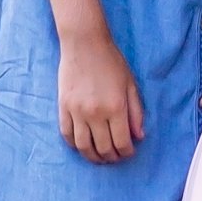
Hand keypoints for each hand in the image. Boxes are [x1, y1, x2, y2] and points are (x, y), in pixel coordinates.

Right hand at [56, 28, 146, 162]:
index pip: (122, 142)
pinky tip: (83, 146)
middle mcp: (95, 113)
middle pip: (103, 148)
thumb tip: (138, 137)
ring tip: (100, 157)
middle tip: (116, 157)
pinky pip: (67, 135)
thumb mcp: (130, 84)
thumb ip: (136, 112)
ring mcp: (77, 112)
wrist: (84, 43)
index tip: (129, 152)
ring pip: (84, 147)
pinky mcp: (63, 108)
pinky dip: (75, 145)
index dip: (127, 152)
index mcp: (116, 107)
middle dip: (112, 157)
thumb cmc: (111, 62)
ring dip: (93, 157)